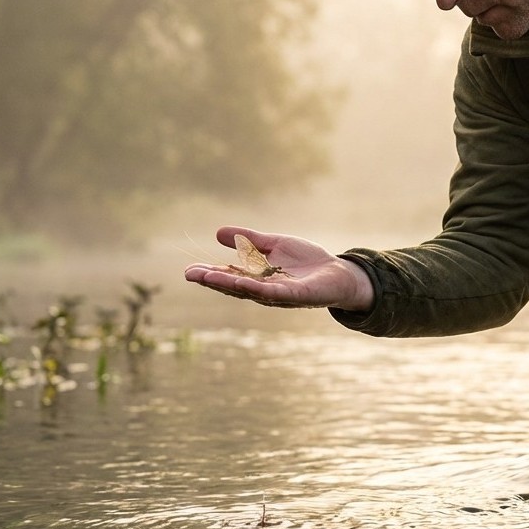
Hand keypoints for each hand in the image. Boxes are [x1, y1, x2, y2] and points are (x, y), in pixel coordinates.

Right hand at [183, 226, 373, 310]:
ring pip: (250, 291)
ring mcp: (280, 294)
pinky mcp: (297, 295)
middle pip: (234, 286)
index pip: (229, 276)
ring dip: (228, 285)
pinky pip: (275, 292)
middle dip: (212, 280)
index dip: (210, 274)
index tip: (189, 270)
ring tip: (208, 277)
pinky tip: (243, 283)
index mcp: (257, 277)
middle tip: (189, 274)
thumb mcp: (274, 245)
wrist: (339, 273)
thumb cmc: (307, 262)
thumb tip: (218, 233)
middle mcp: (264, 289)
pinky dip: (258, 288)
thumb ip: (249, 240)